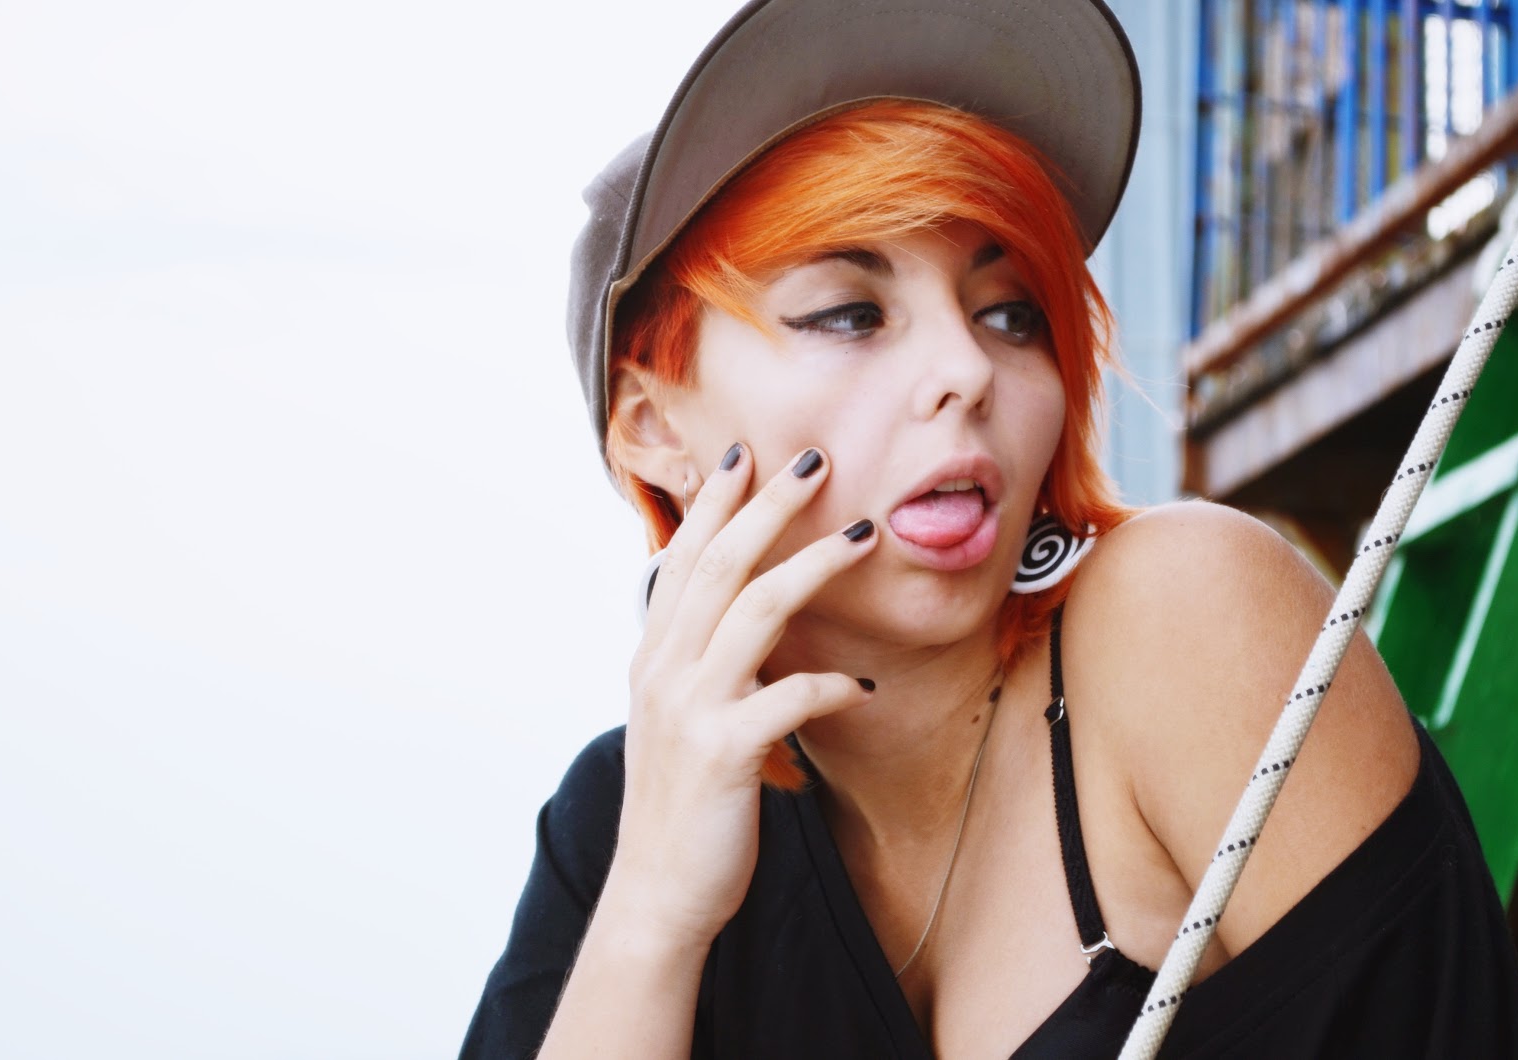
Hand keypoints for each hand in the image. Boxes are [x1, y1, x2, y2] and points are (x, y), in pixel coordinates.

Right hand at [605, 443, 877, 949]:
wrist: (659, 892)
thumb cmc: (683, 803)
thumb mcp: (676, 719)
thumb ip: (697, 663)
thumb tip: (734, 618)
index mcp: (654, 657)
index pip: (683, 560)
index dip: (715, 504)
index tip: (745, 455)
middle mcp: (664, 671)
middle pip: (721, 565)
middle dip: (769, 505)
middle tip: (816, 460)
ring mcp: (691, 708)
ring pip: (757, 610)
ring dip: (814, 566)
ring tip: (864, 536)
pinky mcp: (724, 752)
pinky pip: (789, 697)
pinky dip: (830, 686)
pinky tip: (862, 688)